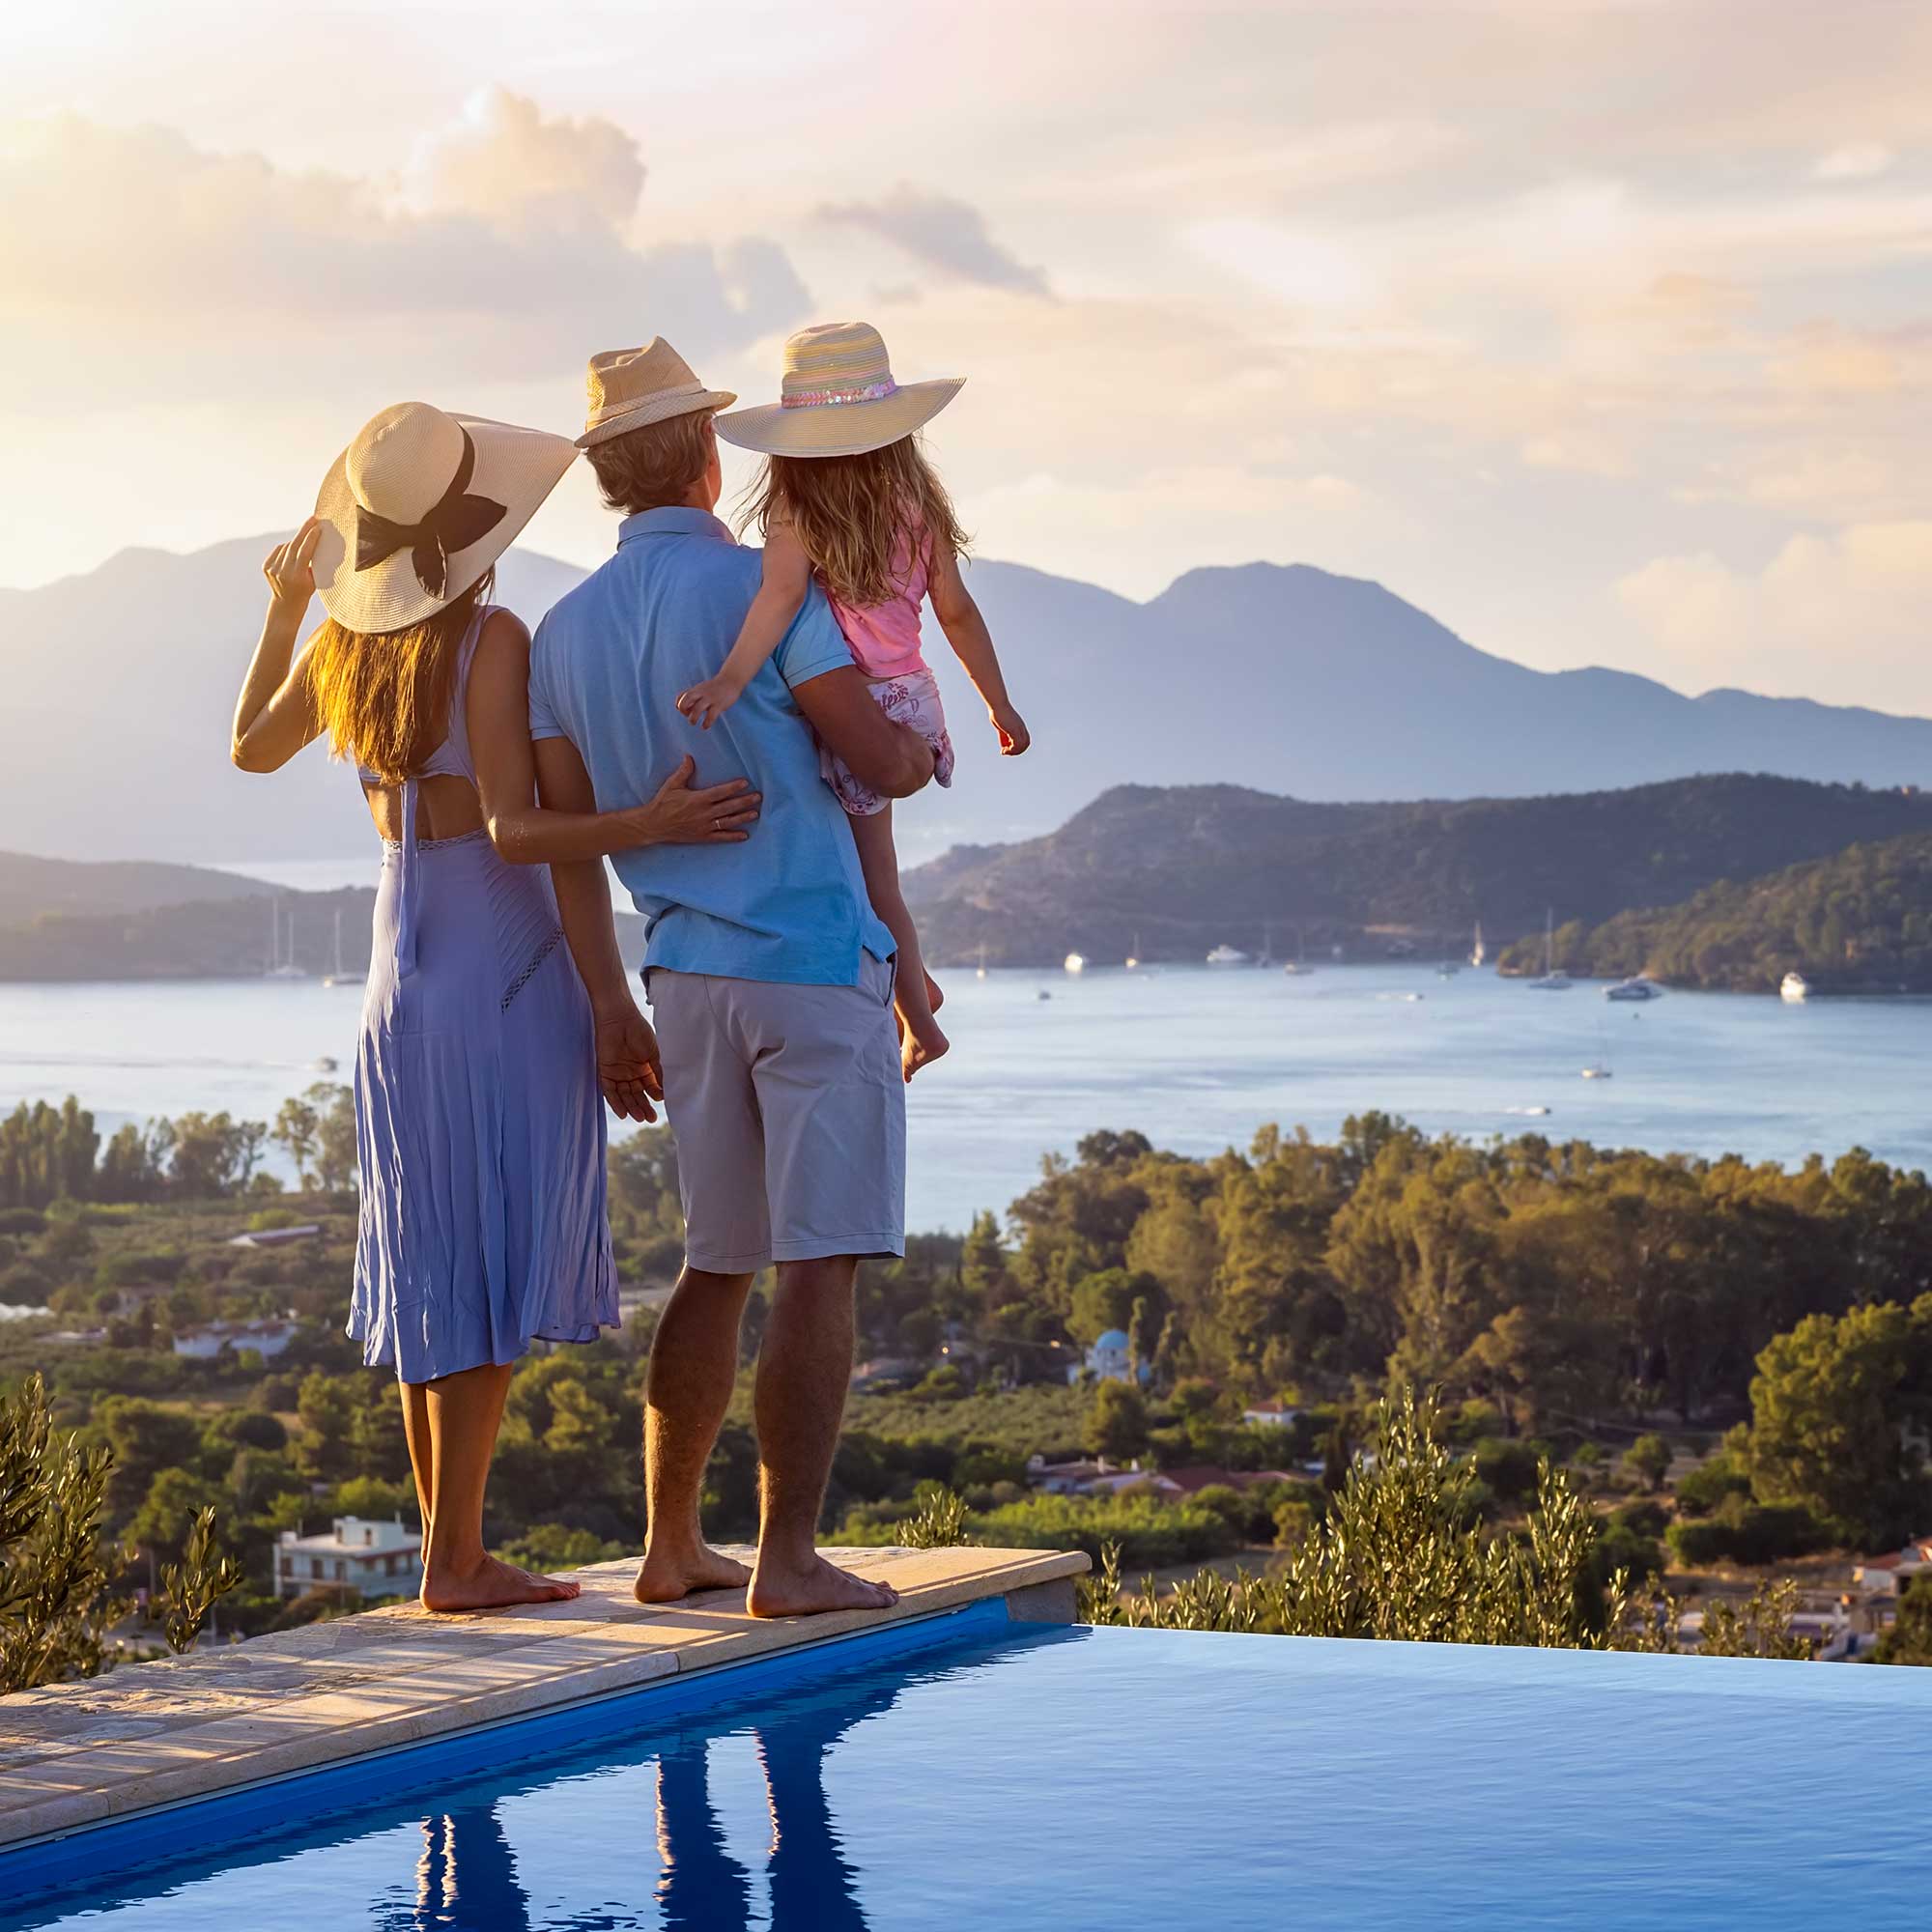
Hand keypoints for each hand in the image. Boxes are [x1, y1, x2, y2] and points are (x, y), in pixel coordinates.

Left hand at [262, 518, 322, 621]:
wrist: (286, 604)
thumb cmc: (306, 591)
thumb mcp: (314, 579)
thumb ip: (313, 563)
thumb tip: (315, 542)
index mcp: (297, 577)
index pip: (304, 552)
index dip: (311, 538)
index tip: (318, 527)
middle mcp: (282, 572)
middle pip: (294, 545)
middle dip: (304, 531)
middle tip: (312, 519)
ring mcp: (272, 569)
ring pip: (286, 547)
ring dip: (296, 541)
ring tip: (305, 539)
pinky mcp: (266, 567)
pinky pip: (279, 550)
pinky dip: (287, 548)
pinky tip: (292, 551)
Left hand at [595, 1004, 662, 1121]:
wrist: (620, 1019)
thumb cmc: (639, 1031)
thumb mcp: (653, 1054)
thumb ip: (658, 1072)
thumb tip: (665, 1091)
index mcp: (643, 1067)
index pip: (648, 1086)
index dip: (654, 1095)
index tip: (660, 1103)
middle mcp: (630, 1072)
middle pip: (636, 1094)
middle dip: (643, 1106)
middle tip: (651, 1118)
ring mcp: (617, 1072)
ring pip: (624, 1095)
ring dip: (631, 1107)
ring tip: (639, 1118)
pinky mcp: (605, 1071)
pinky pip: (609, 1090)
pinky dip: (616, 1102)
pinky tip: (623, 1112)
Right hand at [626, 755, 761, 846]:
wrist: (653, 825)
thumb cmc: (662, 803)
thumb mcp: (672, 785)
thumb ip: (683, 772)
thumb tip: (689, 757)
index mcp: (698, 799)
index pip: (720, 792)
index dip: (733, 787)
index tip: (745, 783)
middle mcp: (703, 813)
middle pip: (728, 807)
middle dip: (744, 802)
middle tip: (758, 797)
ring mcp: (704, 826)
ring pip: (728, 821)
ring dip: (742, 817)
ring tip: (755, 813)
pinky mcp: (702, 837)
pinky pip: (720, 837)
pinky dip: (733, 837)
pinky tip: (745, 835)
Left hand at [676, 673, 745, 730]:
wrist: (731, 680)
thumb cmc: (715, 687)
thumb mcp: (702, 688)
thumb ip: (693, 696)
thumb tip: (684, 708)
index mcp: (696, 690)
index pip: (681, 696)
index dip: (679, 705)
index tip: (685, 711)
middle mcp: (701, 693)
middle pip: (686, 700)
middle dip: (683, 710)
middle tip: (687, 716)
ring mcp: (710, 698)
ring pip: (697, 709)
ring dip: (693, 718)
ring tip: (694, 723)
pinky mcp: (719, 704)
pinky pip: (711, 716)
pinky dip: (706, 723)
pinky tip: (705, 727)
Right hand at [992, 706, 1029, 756]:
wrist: (997, 703)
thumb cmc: (997, 712)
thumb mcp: (1001, 726)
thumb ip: (1004, 735)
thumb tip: (1004, 745)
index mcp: (1020, 726)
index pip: (1026, 740)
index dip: (1019, 746)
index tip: (1008, 748)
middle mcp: (1021, 728)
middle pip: (1026, 744)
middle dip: (1017, 751)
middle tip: (1006, 752)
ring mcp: (1018, 729)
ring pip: (1022, 746)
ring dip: (1013, 752)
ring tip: (1004, 752)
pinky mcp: (1014, 730)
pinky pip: (1016, 744)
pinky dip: (1011, 750)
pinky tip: (1003, 750)